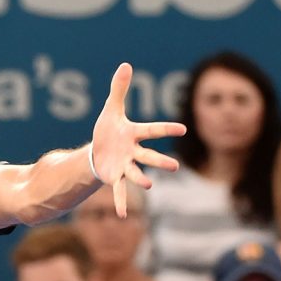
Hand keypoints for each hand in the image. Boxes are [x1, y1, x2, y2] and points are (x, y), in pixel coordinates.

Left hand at [92, 63, 186, 216]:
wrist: (98, 150)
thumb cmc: (108, 130)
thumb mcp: (111, 109)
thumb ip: (119, 89)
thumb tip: (125, 64)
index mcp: (134, 134)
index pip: (152, 130)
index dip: (166, 129)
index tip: (182, 129)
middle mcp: (133, 152)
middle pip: (148, 156)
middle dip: (160, 160)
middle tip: (174, 166)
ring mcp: (126, 166)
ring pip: (137, 173)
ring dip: (142, 179)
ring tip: (150, 187)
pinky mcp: (115, 177)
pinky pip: (120, 190)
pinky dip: (121, 202)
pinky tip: (122, 216)